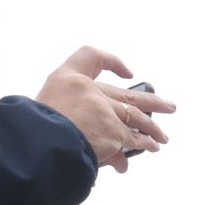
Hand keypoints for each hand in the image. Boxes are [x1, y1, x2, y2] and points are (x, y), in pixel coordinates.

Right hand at [34, 47, 175, 172]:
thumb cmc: (35, 127)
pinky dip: (143, 146)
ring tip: (162, 138)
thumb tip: (86, 127)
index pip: (91, 56)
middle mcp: (90, 91)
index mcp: (68, 78)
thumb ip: (69, 113)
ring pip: (138, 118)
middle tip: (169, 106)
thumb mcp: (41, 105)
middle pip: (128, 94)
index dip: (112, 61)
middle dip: (152, 102)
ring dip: (152, 129)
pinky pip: (134, 140)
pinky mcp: (114, 132)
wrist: (39, 141)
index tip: (128, 73)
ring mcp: (105, 111)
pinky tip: (152, 148)